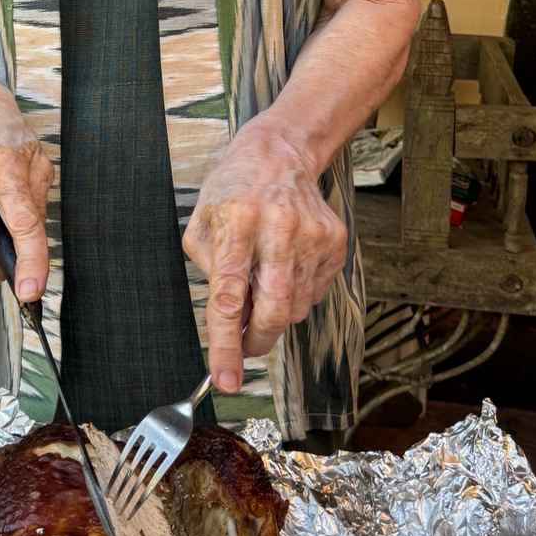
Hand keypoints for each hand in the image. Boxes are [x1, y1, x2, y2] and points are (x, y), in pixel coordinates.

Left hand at [183, 135, 347, 393]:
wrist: (278, 156)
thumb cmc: (232, 192)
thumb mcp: (202, 223)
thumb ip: (209, 273)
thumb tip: (230, 323)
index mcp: (236, 222)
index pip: (227, 297)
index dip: (226, 344)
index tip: (225, 379)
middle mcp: (277, 228)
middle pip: (273, 310)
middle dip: (257, 341)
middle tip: (246, 346)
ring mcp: (311, 235)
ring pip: (296, 307)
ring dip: (275, 311)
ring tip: (263, 279)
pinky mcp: (334, 242)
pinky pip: (314, 293)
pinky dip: (295, 294)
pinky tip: (284, 266)